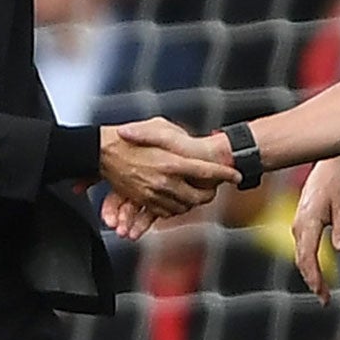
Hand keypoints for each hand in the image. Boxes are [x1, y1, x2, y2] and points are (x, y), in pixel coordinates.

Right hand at [97, 118, 237, 229]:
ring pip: (185, 206)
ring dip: (193, 201)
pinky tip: (175, 197)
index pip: (208, 172)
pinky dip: (174, 207)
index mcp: (173, 162)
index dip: (226, 174)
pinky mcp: (145, 202)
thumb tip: (193, 143)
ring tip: (195, 192)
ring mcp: (155, 194)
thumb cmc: (130, 136)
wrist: (103, 152)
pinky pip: (166, 212)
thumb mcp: (159, 127)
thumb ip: (179, 137)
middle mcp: (166, 182)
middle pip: (200, 196)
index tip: (236, 175)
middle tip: (214, 187)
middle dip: (210, 192)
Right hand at [292, 156, 339, 302]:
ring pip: (301, 257)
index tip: (321, 293)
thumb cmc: (336, 184)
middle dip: (312, 282)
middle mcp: (299, 227)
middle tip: (325, 299)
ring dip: (311, 275)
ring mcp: (298, 226)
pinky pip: (303, 249)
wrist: (329, 167)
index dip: (314, 278)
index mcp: (308, 223)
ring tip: (322, 291)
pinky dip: (310, 264)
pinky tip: (318, 272)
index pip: (307, 257)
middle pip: (302, 261)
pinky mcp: (302, 226)